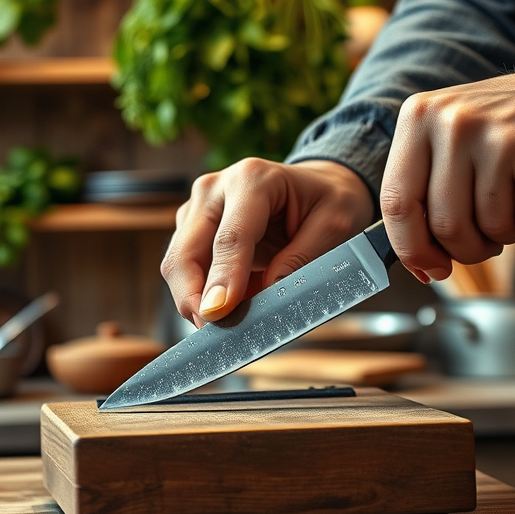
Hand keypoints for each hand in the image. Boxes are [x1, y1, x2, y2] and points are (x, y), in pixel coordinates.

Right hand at [162, 158, 373, 326]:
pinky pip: (186, 271)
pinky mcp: (191, 228)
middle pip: (186, 253)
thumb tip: (269, 292)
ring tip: (232, 322)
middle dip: (193, 298)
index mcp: (253, 179)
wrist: (315, 185)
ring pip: (178, 266)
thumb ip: (303, 258)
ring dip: (197, 300)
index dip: (222, 279)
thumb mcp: (335, 225)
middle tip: (215, 333)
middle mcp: (215, 189)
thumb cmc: (327, 201)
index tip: (217, 313)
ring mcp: (198, 208)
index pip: (230, 237)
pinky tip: (229, 307)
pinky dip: (202, 295)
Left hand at [381, 58, 514, 281]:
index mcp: (420, 116)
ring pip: (486, 227)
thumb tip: (414, 259)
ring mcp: (497, 137)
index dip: (411, 247)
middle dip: (466, 248)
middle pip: (442, 224)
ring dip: (506, 233)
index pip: (396, 200)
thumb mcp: (455, 138)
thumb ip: (425, 189)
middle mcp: (452, 121)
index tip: (426, 267)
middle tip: (485, 240)